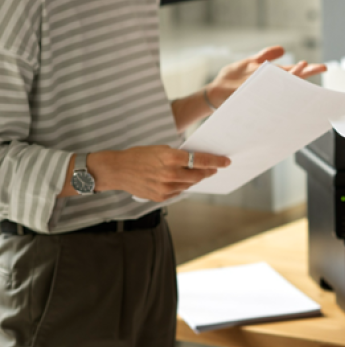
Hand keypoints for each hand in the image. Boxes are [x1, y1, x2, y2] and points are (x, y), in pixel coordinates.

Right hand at [90, 146, 230, 201]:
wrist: (117, 170)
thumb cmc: (139, 156)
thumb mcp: (160, 150)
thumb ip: (179, 156)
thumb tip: (197, 160)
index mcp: (170, 158)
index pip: (200, 160)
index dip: (216, 161)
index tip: (226, 161)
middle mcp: (170, 174)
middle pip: (198, 175)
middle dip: (207, 171)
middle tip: (213, 168)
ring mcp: (165, 187)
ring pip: (189, 184)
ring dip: (193, 178)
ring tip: (192, 172)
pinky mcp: (161, 197)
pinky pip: (178, 192)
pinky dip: (181, 185)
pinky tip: (176, 180)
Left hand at [205, 46, 326, 107]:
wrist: (213, 93)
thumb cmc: (231, 80)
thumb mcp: (249, 63)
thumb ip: (265, 55)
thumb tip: (282, 49)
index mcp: (270, 77)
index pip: (292, 72)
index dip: (307, 70)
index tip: (322, 66)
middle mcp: (268, 85)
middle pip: (290, 79)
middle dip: (304, 73)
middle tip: (321, 68)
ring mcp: (259, 89)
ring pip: (279, 84)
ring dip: (290, 76)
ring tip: (302, 68)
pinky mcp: (247, 92)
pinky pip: (261, 89)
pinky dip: (270, 85)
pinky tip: (278, 78)